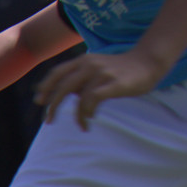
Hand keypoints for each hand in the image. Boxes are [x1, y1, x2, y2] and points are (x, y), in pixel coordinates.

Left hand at [33, 46, 164, 131]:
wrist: (147, 62)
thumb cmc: (120, 69)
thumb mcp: (96, 69)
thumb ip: (80, 79)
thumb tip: (64, 94)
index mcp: (82, 61)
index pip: (57, 73)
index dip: (45, 87)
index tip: (39, 101)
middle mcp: (89, 65)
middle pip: (63, 85)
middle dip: (53, 104)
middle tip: (49, 120)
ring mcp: (102, 73)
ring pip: (80, 97)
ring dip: (78, 115)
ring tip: (82, 125)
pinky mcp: (114, 83)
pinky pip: (94, 99)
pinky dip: (88, 111)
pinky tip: (90, 118)